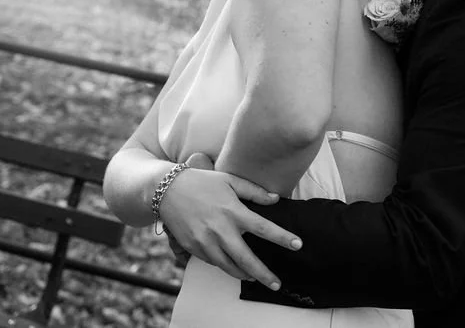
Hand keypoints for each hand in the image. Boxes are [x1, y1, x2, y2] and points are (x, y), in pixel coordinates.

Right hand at [159, 152, 301, 289]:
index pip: (263, 228)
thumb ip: (253, 191)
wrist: (166, 190)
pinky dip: (224, 265)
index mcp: (233, 211)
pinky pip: (213, 262)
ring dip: (244, 274)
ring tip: (255, 277)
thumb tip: (275, 199)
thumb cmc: (201, 182)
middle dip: (264, 274)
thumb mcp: (229, 180)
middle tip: (276, 284)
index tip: (297, 245)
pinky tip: (231, 264)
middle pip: (247, 259)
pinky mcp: (193, 248)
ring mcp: (205, 241)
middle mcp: (220, 230)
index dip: (282, 237)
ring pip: (229, 266)